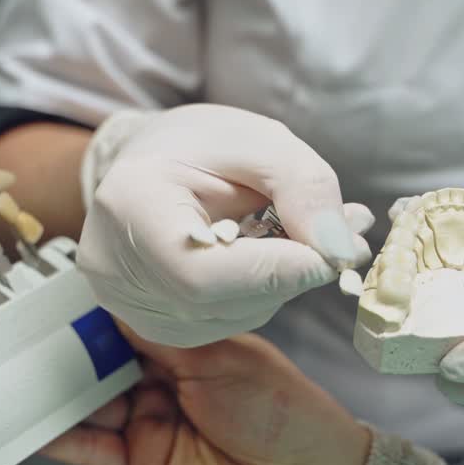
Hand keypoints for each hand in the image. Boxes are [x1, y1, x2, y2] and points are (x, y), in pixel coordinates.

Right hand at [42, 323, 370, 464]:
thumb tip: (112, 296)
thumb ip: (161, 331)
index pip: (129, 318)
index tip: (56, 292)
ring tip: (15, 372)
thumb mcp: (220, 356)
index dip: (95, 307)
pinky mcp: (140, 464)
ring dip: (56, 390)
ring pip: (89, 402)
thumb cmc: (283, 412)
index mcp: (188, 343)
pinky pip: (90, 449)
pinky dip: (59, 439)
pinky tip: (30, 424)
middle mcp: (163, 379)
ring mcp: (149, 421)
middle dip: (67, 346)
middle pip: (100, 358)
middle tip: (23, 331)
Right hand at [78, 105, 372, 346]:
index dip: (277, 272)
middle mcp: (113, 270)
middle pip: (221, 302)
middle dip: (293, 271)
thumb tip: (339, 251)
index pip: (203, 275)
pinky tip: (266, 255)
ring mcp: (127, 305)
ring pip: (231, 316)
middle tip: (349, 232)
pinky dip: (258, 292)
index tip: (342, 248)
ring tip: (307, 234)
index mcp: (130, 207)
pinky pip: (223, 321)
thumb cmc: (198, 145)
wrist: (149, 163)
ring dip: (281, 282)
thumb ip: (304, 187)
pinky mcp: (150, 323)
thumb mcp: (259, 141)